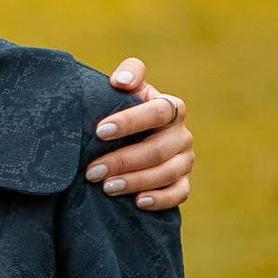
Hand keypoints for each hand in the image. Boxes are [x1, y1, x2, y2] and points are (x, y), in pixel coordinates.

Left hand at [88, 54, 191, 208]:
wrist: (131, 140)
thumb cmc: (124, 112)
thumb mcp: (126, 91)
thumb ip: (128, 75)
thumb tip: (121, 81)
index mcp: (171, 107)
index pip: (157, 112)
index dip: (130, 121)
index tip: (100, 131)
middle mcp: (182, 134)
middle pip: (157, 149)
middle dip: (122, 161)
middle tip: (92, 171)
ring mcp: (185, 160)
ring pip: (166, 173)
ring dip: (135, 181)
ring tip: (106, 187)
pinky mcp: (184, 183)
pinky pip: (179, 194)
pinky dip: (160, 199)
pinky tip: (139, 202)